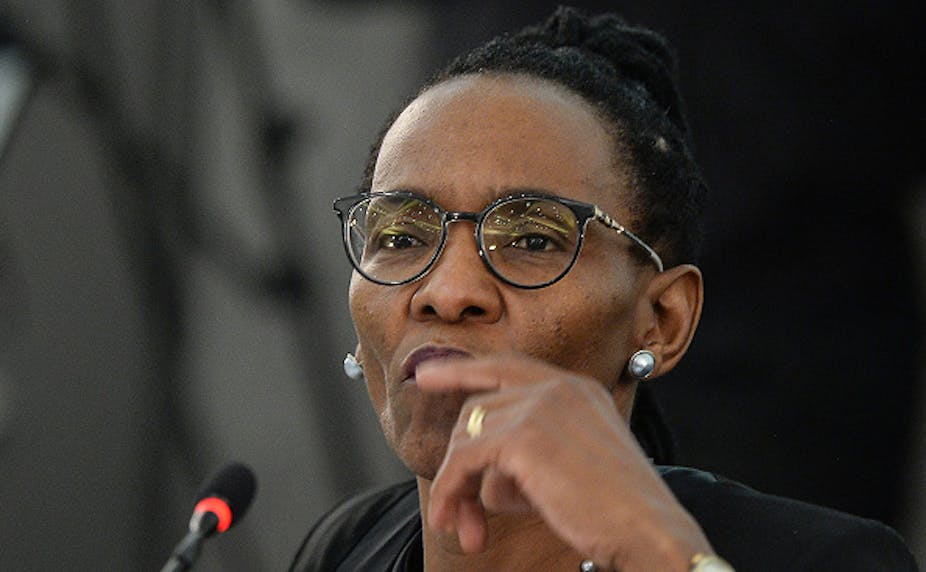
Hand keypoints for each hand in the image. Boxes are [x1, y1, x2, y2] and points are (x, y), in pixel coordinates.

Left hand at [416, 353, 712, 570]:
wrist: (649, 531)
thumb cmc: (617, 510)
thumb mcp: (574, 462)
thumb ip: (531, 450)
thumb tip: (482, 475)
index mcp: (577, 388)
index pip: (506, 367)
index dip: (462, 371)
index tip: (426, 376)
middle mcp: (558, 387)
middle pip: (478, 409)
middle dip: (460, 465)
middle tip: (457, 515)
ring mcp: (541, 406)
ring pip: (467, 436)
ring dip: (457, 487)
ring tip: (468, 530)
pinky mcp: (524, 435)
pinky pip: (464, 459)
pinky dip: (451, 491)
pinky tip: (459, 522)